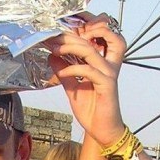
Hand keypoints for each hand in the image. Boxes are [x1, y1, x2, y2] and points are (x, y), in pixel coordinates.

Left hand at [47, 14, 124, 146]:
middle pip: (90, 39)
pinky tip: (61, 73)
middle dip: (69, 36)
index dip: (80, 28)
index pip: (97, 34)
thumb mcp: (72, 87)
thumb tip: (52, 56)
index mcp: (102, 61)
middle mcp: (108, 63)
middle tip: (51, 38)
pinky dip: (72, 70)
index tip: (58, 32)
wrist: (102, 130)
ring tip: (54, 49)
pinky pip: (88, 70)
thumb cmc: (92, 109)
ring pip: (89, 51)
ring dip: (69, 48)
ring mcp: (108, 73)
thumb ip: (64, 71)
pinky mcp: (107, 84)